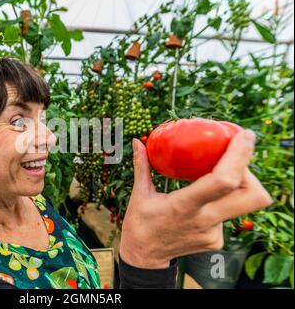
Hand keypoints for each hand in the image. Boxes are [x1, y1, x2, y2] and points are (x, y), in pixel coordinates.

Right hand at [119, 130, 271, 268]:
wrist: (144, 257)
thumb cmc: (140, 225)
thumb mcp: (139, 194)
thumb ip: (142, 166)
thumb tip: (138, 142)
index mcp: (184, 206)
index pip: (224, 181)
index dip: (240, 157)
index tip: (243, 136)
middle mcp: (205, 220)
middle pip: (254, 196)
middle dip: (251, 171)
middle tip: (237, 156)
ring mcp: (214, 233)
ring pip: (243, 203)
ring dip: (236, 184)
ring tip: (218, 173)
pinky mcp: (217, 240)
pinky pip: (229, 214)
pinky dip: (221, 201)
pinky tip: (204, 199)